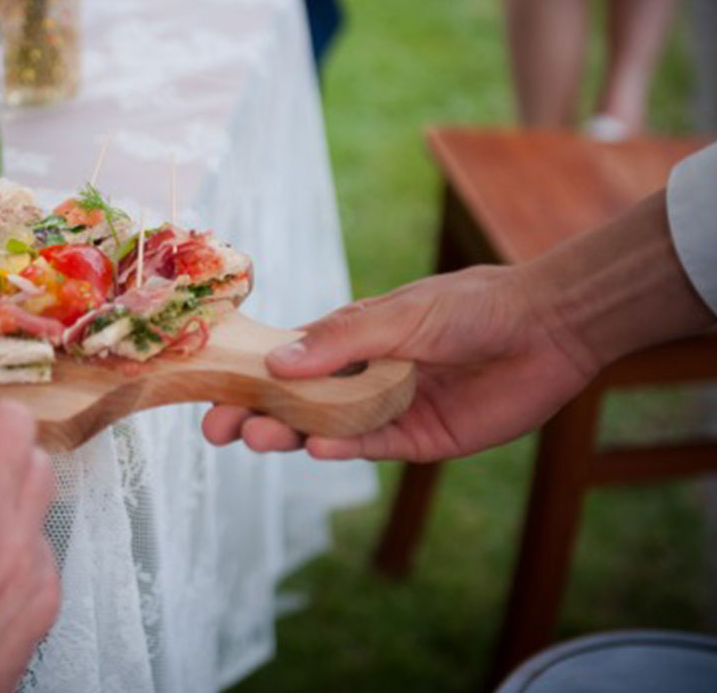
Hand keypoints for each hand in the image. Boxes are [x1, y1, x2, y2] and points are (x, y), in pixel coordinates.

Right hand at [203, 265, 596, 461]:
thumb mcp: (396, 314)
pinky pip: (371, 446)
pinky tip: (318, 446)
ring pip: (325, 428)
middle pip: (295, 403)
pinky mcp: (418, 438)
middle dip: (255, 414)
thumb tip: (275, 362)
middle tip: (220, 430)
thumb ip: (339, 340)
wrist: (545, 327)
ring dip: (291, 433)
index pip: (283, 363)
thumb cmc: (468, 306)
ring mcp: (386, 409)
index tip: (207, 395)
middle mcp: (360, 377)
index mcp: (348, 340)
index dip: (245, 379)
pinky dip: (343, 447)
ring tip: (260, 436)